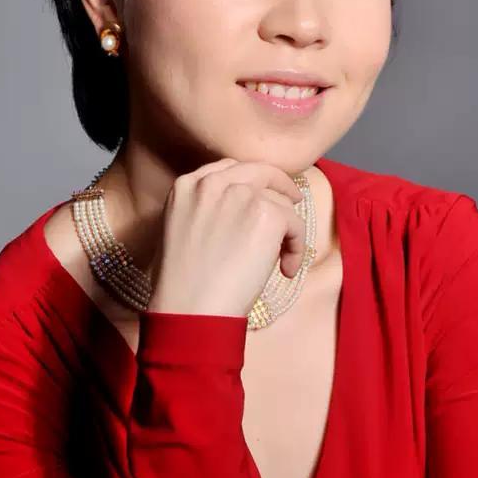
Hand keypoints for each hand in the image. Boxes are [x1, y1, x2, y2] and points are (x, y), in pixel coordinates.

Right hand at [147, 158, 305, 317]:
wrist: (190, 309)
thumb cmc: (182, 284)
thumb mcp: (180, 229)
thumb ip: (206, 208)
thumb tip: (241, 213)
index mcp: (188, 185)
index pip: (228, 168)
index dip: (250, 182)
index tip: (260, 196)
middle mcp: (213, 182)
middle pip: (260, 170)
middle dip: (280, 185)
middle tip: (293, 201)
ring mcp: (242, 194)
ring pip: (281, 201)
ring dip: (287, 229)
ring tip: (282, 260)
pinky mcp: (267, 214)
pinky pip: (296, 224)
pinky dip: (297, 247)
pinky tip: (286, 269)